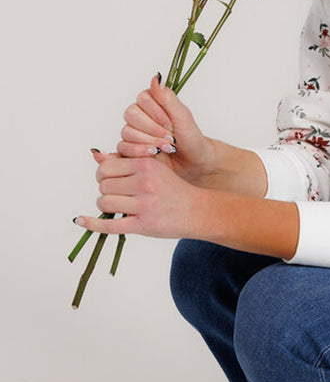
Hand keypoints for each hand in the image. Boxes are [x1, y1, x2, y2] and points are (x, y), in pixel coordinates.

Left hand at [76, 150, 203, 238]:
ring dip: (106, 206)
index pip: (106, 167)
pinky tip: (80, 220)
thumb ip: (125, 160)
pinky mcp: (143, 225)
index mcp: (146, 165)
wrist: (197, 210)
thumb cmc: (173, 189)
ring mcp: (144, 205)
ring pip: (105, 203)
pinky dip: (92, 224)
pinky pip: (109, 226)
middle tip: (117, 195)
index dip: (104, 175)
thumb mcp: (153, 168)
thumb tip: (96, 155)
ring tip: (119, 207)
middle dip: (106, 191)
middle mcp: (145, 182)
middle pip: (103, 185)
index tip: (112, 180)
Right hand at [118, 74, 214, 183]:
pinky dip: (139, 152)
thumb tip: (157, 77)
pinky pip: (123, 147)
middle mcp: (140, 115)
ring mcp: (134, 132)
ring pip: (127, 132)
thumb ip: (167, 97)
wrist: (193, 162)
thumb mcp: (183, 116)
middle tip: (170, 138)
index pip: (142, 99)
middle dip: (153, 129)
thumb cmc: (190, 138)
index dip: (156, 113)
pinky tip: (153, 154)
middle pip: (131, 115)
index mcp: (152, 102)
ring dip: (149, 141)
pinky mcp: (130, 148)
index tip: (171, 123)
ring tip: (167, 148)